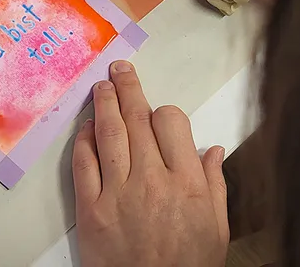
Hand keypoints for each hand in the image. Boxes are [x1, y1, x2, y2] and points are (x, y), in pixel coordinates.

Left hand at [73, 61, 228, 266]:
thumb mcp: (216, 230)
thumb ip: (214, 185)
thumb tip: (212, 149)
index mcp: (188, 184)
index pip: (171, 124)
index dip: (162, 111)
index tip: (156, 109)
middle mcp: (153, 181)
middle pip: (137, 120)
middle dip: (128, 88)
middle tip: (119, 70)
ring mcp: (118, 193)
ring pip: (109, 134)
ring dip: (103, 104)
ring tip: (100, 87)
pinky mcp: (90, 208)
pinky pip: (83, 164)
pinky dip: (83, 141)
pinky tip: (85, 128)